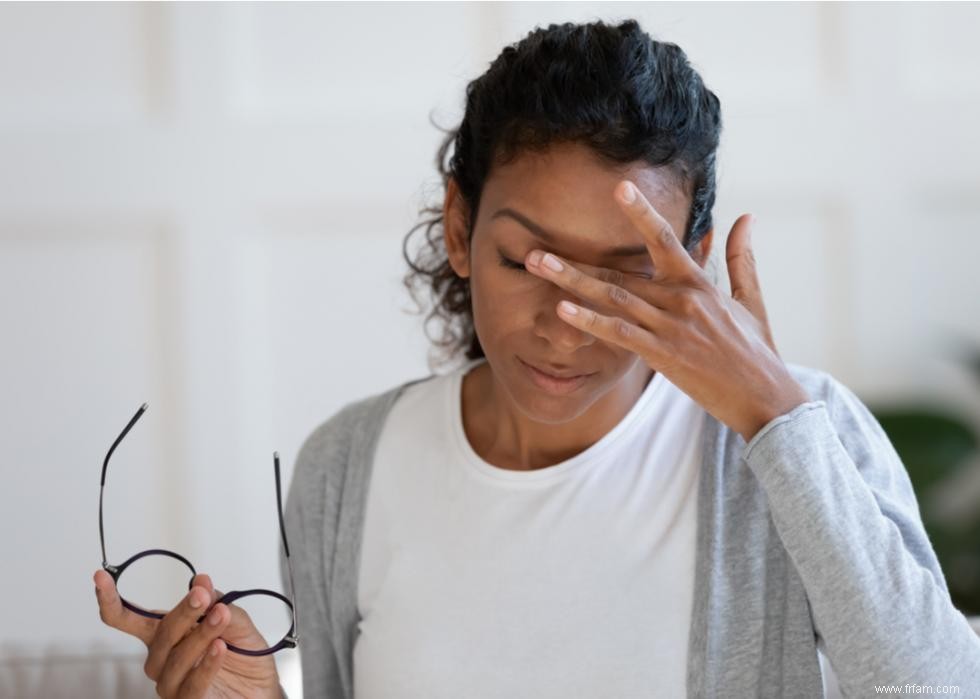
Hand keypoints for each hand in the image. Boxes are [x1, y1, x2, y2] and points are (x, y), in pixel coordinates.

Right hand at [94, 569, 281, 698]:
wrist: (262, 689)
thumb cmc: (243, 655)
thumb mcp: (235, 621)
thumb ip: (217, 602)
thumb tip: (201, 580)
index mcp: (165, 635)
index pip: (128, 619)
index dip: (111, 600)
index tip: (100, 576)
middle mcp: (161, 660)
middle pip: (160, 634)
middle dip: (183, 612)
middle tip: (202, 595)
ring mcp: (172, 684)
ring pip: (176, 658)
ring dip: (200, 635)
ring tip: (221, 617)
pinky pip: (192, 686)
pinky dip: (206, 665)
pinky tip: (219, 647)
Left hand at [522, 179, 810, 442]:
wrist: (766, 398)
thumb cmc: (756, 351)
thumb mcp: (751, 300)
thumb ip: (739, 257)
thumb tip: (745, 217)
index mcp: (698, 283)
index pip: (664, 239)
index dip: (641, 212)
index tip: (619, 188)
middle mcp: (680, 300)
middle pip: (620, 272)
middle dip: (574, 261)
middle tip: (534, 249)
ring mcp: (670, 327)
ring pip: (613, 298)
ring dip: (571, 283)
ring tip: (537, 268)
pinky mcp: (664, 355)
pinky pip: (620, 334)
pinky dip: (590, 322)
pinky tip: (562, 311)